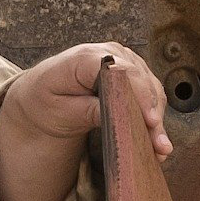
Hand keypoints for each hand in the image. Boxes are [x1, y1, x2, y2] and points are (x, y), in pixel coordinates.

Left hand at [0, 41, 172, 159]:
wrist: (39, 96)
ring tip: (160, 147)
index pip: (120, 70)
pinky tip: (156, 138)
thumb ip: (88, 111)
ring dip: (156, 117)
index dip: (138, 94)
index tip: (148, 120)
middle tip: (157, 144)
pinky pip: (148, 92)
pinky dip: (153, 115)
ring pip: (149, 86)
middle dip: (151, 113)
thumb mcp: (60, 112)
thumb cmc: (46, 101)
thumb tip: (118, 116)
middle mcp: (107, 53)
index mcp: (84, 58)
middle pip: (140, 79)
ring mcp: (122, 60)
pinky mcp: (130, 73)